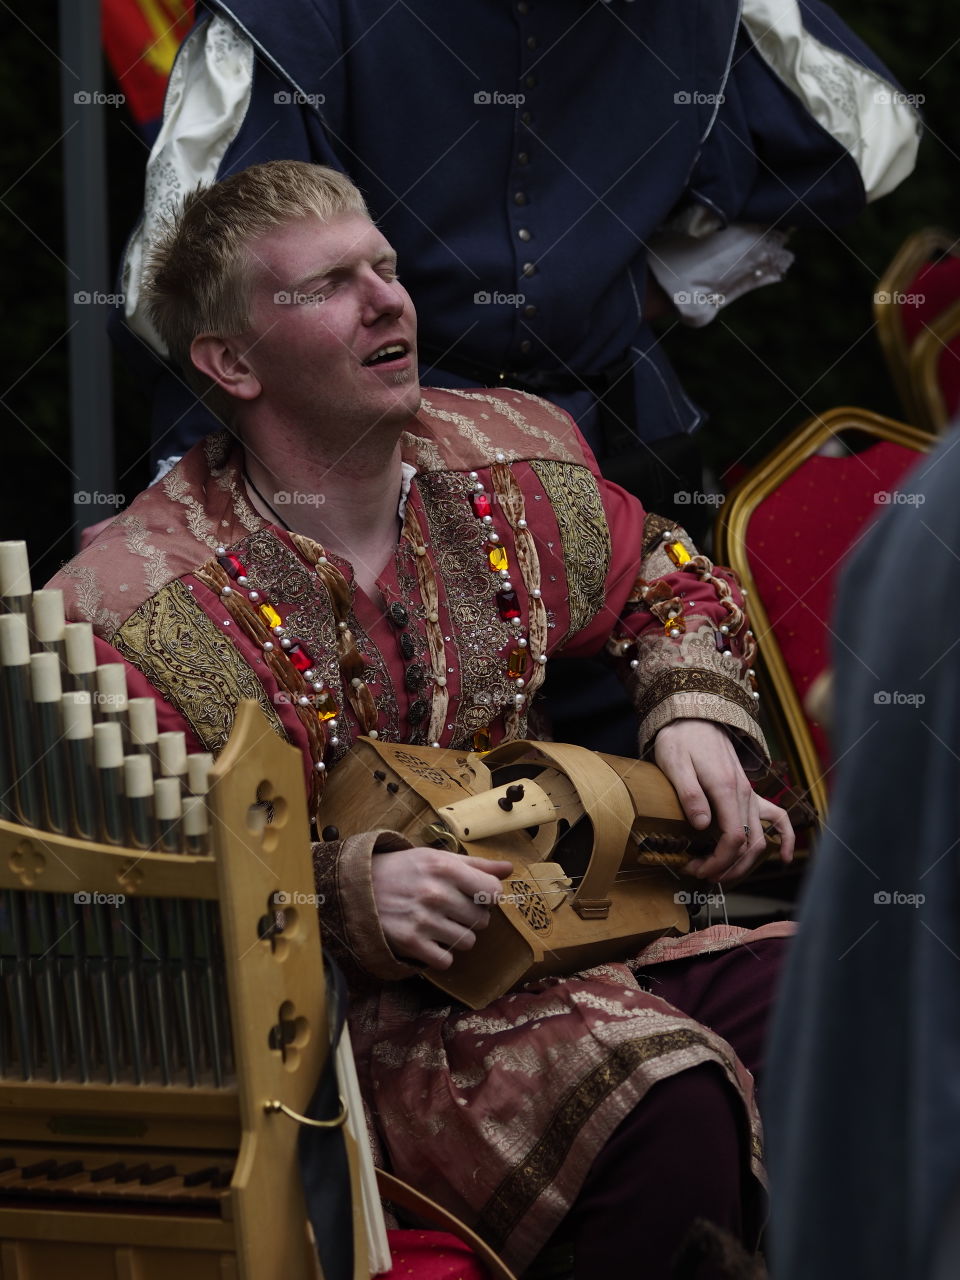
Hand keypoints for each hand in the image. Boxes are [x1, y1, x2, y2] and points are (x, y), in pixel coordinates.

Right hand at [371, 847, 512, 968]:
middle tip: (452, 909)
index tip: (477, 895)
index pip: (493, 891)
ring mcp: (424, 920)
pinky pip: (446, 960)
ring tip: (439, 923)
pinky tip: (429, 939)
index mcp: (446, 868)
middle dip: (471, 916)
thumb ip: (476, 865)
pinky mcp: (411, 943)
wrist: (359, 887)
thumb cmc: (405, 870)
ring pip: (467, 941)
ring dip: (458, 936)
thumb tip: (509, 869)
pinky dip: (440, 954)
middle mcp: (437, 893)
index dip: (489, 895)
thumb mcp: (437, 858)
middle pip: (482, 919)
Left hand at [653, 719, 794, 882]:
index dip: (719, 861)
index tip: (697, 870)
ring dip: (744, 862)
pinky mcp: (749, 791)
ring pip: (761, 837)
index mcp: (726, 789)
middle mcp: (744, 793)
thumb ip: (689, 794)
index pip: (734, 838)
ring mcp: (750, 793)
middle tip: (699, 873)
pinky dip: (785, 838)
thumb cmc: (681, 739)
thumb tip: (701, 825)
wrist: (695, 715)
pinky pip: (778, 817)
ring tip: (720, 874)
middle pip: (748, 843)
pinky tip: (785, 857)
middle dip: (726, 867)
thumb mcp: (675, 763)